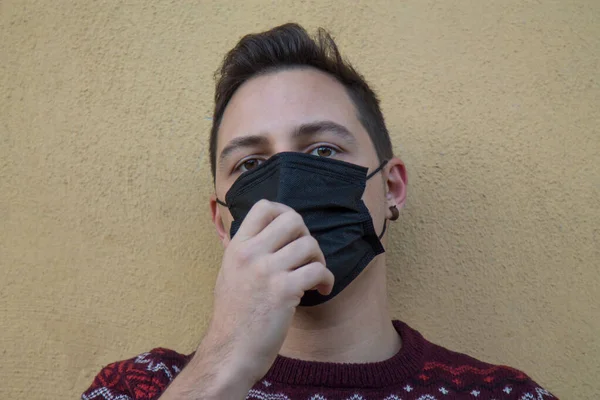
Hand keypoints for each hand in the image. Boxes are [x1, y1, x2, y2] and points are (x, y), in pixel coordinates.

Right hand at [202, 199, 333, 384]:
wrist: (230, 352)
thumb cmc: (233, 317)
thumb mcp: (230, 273)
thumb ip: (246, 252)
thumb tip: (269, 234)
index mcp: (237, 247)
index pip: (264, 207)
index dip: (285, 212)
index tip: (293, 231)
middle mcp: (250, 254)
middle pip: (292, 219)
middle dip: (306, 235)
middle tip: (305, 256)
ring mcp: (267, 271)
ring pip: (309, 244)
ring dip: (319, 259)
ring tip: (314, 276)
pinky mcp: (284, 291)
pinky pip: (318, 271)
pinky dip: (327, 279)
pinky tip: (321, 290)